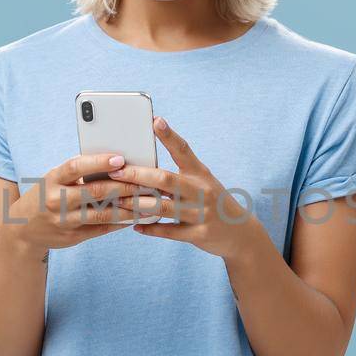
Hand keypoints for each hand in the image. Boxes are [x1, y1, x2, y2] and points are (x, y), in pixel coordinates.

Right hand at [5, 151, 148, 254]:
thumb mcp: (53, 180)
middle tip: (148, 181)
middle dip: (125, 186)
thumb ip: (77, 173)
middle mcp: (57, 199)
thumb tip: (114, 162)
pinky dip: (121, 221)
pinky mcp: (73, 236)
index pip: (76, 167)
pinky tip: (137, 216)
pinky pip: (102, 228)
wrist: (22, 230)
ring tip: (150, 202)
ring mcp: (65, 220)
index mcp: (52, 179)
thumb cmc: (45, 196)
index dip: (98, 162)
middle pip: (95, 191)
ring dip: (129, 207)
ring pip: (102, 213)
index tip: (120, 159)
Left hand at [110, 116, 263, 261]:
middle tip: (115, 171)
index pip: (183, 150)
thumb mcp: (203, 182)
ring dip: (138, 204)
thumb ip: (180, 173)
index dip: (169, 136)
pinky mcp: (199, 234)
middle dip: (138, 175)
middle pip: (166, 180)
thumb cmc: (214, 202)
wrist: (241, 233)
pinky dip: (151, 229)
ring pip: (163, 207)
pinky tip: (135, 226)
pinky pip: (170, 232)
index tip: (155, 121)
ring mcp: (201, 213)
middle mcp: (202, 191)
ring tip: (117, 201)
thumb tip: (146, 163)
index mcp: (200, 174)